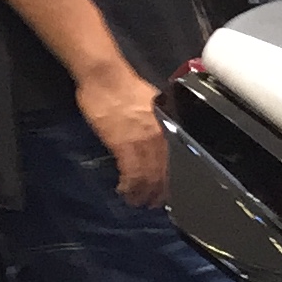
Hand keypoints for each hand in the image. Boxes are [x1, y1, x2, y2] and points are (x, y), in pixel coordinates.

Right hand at [76, 65, 168, 205]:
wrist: (106, 78)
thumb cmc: (127, 88)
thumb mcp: (154, 107)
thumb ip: (159, 126)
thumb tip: (162, 139)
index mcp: (169, 129)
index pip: (176, 162)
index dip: (172, 180)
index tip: (169, 192)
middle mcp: (161, 138)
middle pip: (164, 173)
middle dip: (159, 192)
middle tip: (153, 203)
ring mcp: (143, 143)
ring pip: (148, 177)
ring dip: (142, 192)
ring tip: (137, 201)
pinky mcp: (123, 145)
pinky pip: (131, 173)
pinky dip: (129, 185)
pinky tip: (125, 191)